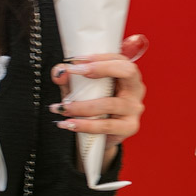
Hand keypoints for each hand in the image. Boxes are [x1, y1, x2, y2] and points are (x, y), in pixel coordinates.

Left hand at [53, 34, 148, 165]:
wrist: (96, 137)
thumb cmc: (90, 106)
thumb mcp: (77, 90)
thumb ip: (67, 79)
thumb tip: (60, 72)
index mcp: (126, 75)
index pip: (119, 59)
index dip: (99, 57)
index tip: (76, 62)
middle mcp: (134, 89)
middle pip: (127, 71)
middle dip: (100, 68)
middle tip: (72, 72)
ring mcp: (134, 109)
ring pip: (109, 103)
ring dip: (81, 106)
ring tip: (61, 108)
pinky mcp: (129, 127)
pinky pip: (106, 125)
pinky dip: (84, 125)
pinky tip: (68, 124)